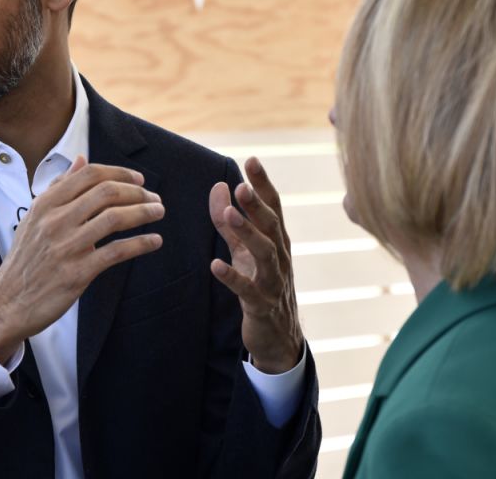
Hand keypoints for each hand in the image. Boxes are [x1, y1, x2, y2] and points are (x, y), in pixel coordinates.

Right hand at [0, 156, 164, 363]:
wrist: (8, 302)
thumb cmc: (25, 259)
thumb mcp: (34, 218)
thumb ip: (59, 187)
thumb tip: (82, 159)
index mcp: (45, 204)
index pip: (89, 175)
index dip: (119, 173)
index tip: (139, 180)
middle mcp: (55, 221)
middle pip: (106, 193)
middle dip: (137, 192)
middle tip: (154, 198)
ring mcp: (66, 247)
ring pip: (114, 218)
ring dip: (143, 212)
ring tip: (159, 212)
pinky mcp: (77, 273)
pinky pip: (116, 251)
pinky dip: (141, 244)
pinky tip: (155, 241)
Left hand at [208, 157, 302, 373]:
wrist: (278, 336)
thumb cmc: (260, 284)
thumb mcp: (243, 250)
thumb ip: (229, 220)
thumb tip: (220, 185)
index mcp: (276, 240)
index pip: (274, 206)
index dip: (263, 184)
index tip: (252, 159)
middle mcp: (280, 257)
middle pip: (272, 226)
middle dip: (257, 205)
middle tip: (242, 186)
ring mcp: (274, 281)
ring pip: (266, 254)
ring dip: (248, 233)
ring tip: (230, 215)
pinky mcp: (262, 305)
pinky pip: (248, 290)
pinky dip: (232, 277)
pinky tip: (215, 265)